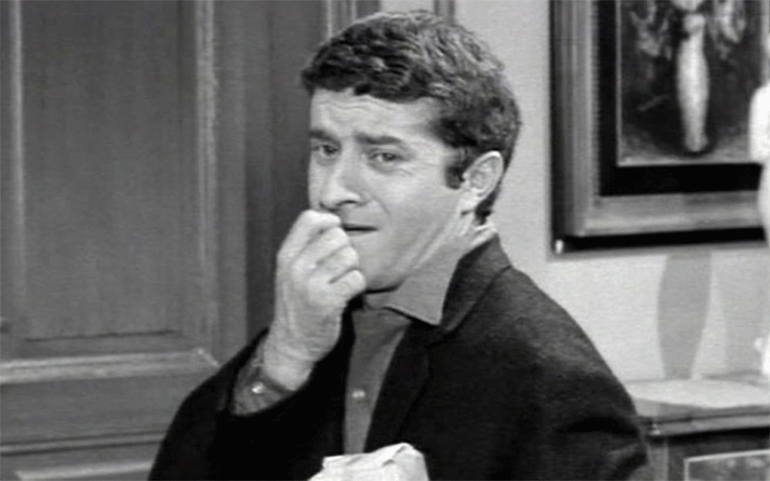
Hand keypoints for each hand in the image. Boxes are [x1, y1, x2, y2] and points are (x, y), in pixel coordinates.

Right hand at [262, 210, 365, 389]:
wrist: (291, 345)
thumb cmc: (296, 304)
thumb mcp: (290, 272)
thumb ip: (306, 247)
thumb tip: (333, 220)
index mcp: (286, 256)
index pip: (310, 218)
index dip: (330, 223)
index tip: (334, 238)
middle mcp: (296, 267)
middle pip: (337, 236)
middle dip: (345, 250)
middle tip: (338, 268)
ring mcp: (311, 285)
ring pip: (350, 256)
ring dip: (352, 269)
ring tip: (341, 282)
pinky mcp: (328, 302)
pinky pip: (357, 279)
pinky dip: (357, 286)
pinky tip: (346, 295)